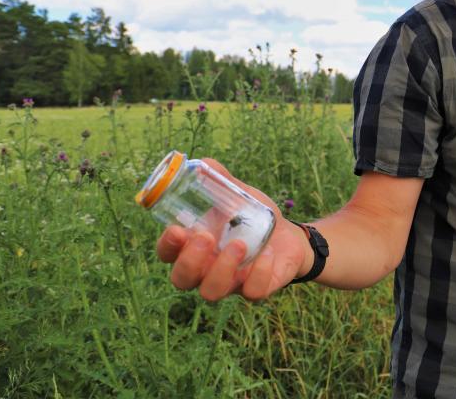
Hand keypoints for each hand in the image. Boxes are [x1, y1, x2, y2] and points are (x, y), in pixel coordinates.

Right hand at [155, 158, 309, 301]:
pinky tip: (267, 253)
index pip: (166, 254)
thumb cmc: (254, 217)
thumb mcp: (238, 195)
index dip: (167, 245)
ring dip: (222, 268)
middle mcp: (206, 270)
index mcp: (194, 247)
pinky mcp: (257, 289)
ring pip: (211, 292)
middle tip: (207, 237)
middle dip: (190, 261)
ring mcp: (231, 284)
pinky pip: (252, 292)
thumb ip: (220, 181)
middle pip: (182, 280)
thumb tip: (204, 163)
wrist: (289, 236)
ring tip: (239, 243)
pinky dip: (259, 273)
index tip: (177, 229)